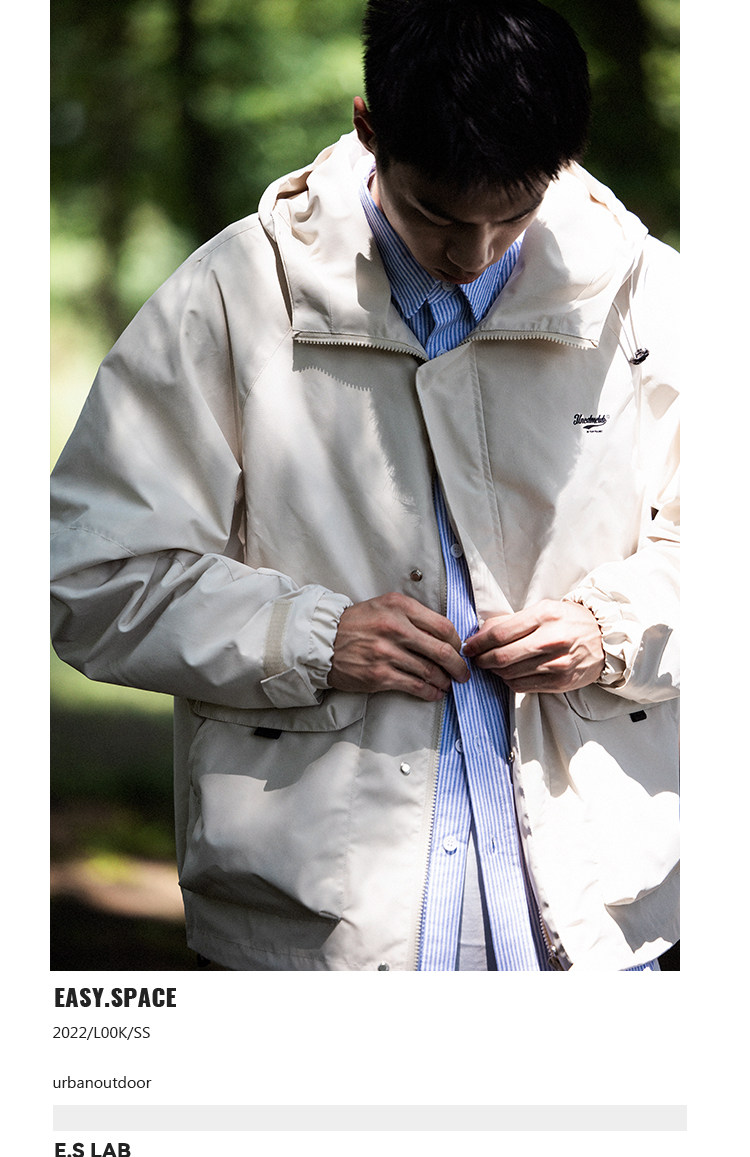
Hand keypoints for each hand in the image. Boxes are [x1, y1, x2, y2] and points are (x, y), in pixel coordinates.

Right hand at [328, 592, 469, 701]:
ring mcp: (387, 653)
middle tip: (463, 673)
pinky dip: (430, 692)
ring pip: (430, 671)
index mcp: (400, 607)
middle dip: (458, 665)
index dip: (456, 642)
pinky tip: (435, 693)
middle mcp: (395, 628)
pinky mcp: (380, 675)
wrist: (323, 641)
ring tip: (448, 684)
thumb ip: (412, 616)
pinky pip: (415, 686)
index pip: (443, 626)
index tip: (459, 650)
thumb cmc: (356, 624)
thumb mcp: (384, 606)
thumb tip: (442, 635)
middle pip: (441, 650)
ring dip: (444, 681)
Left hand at [461, 599, 604, 693]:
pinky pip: (523, 686)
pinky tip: (509, 674)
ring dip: (495, 671)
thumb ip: (513, 620)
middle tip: (475, 659)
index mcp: (545, 616)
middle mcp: (551, 640)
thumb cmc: (570, 621)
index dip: (478, 642)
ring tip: (492, 665)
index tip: (469, 646)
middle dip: (482, 659)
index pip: (500, 633)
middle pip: (502, 657)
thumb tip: (481, 633)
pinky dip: (509, 681)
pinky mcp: (560, 682)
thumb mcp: (544, 609)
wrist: (606, 639)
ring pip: (510, 674)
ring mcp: (557, 664)